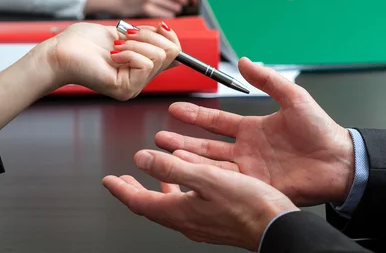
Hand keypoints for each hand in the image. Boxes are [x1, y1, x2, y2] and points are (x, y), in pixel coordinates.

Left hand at [42, 21, 180, 100]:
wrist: (60, 52)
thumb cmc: (83, 43)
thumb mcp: (123, 34)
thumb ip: (146, 37)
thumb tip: (168, 35)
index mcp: (140, 69)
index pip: (175, 56)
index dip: (170, 37)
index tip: (158, 26)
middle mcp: (140, 81)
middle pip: (171, 53)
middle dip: (150, 36)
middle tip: (127, 36)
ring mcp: (134, 87)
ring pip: (159, 56)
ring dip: (136, 43)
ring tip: (117, 46)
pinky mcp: (126, 88)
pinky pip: (145, 63)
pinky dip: (129, 52)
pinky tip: (113, 55)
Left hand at [103, 150, 298, 250]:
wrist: (277, 227)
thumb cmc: (249, 206)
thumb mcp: (206, 179)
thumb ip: (172, 169)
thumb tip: (142, 159)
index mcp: (180, 211)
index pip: (139, 203)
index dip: (121, 190)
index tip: (109, 180)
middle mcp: (188, 221)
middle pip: (151, 206)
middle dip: (135, 191)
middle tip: (122, 181)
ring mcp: (202, 223)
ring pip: (170, 206)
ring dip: (158, 190)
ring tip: (153, 178)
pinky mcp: (215, 222)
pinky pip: (187, 206)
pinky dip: (180, 192)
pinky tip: (190, 183)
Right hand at [155, 58, 354, 205]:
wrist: (338, 162)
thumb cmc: (320, 130)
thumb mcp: (292, 97)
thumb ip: (267, 79)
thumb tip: (246, 61)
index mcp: (253, 129)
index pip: (216, 122)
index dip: (195, 116)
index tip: (176, 110)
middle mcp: (247, 150)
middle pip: (206, 146)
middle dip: (182, 140)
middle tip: (160, 138)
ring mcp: (250, 170)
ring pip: (211, 165)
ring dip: (189, 160)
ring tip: (166, 155)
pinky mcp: (256, 188)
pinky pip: (227, 182)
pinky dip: (207, 178)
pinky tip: (190, 174)